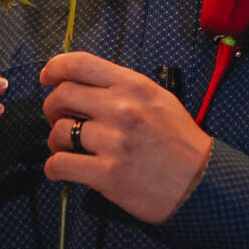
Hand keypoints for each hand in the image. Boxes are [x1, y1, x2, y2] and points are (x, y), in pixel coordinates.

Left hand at [40, 51, 211, 223]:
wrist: (201, 184)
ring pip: (58, 131)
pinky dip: (54, 167)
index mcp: (133, 86)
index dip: (54, 67)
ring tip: (65, 147)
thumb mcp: (158, 99)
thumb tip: (83, 82)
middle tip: (57, 118)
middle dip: (51, 107)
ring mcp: (114, 142)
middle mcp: (122, 109)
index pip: (80, 64)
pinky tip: (61, 169)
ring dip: (54, 141)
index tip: (46, 76)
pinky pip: (61, 165)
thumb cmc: (180, 142)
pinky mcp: (108, 174)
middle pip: (61, 96)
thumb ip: (122, 87)